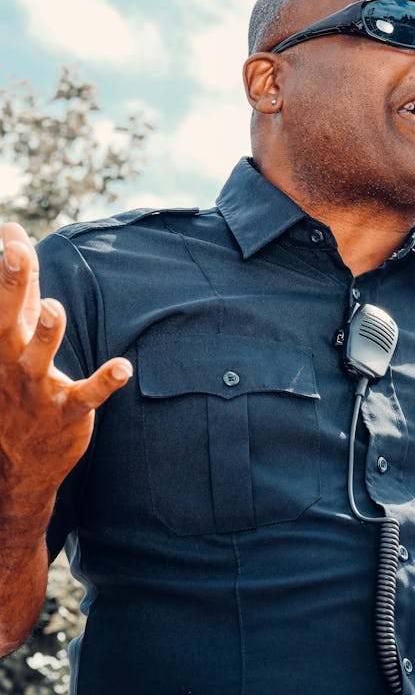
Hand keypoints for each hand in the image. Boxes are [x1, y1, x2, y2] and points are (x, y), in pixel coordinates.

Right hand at [0, 222, 131, 509]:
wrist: (16, 464)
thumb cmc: (18, 384)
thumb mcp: (14, 335)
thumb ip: (20, 288)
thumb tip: (13, 230)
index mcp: (3, 342)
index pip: (6, 300)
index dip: (8, 268)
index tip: (13, 235)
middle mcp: (13, 362)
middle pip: (6, 322)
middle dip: (11, 287)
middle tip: (16, 253)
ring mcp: (38, 389)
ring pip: (37, 360)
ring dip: (46, 333)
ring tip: (55, 307)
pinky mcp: (66, 413)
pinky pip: (85, 397)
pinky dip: (103, 382)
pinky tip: (123, 367)